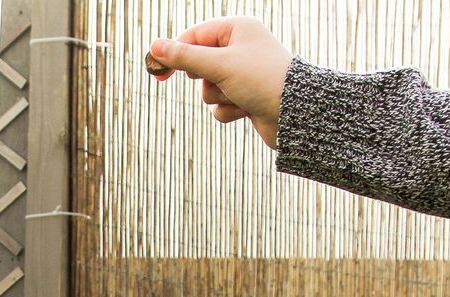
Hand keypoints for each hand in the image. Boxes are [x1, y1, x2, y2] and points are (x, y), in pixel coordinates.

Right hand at [147, 17, 291, 148]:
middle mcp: (241, 49)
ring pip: (208, 88)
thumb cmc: (261, 80)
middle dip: (203, 78)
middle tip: (213, 80)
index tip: (156, 70)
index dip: (174, 52)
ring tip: (238, 96)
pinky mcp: (246, 97)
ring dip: (217, 97)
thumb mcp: (219, 65)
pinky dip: (228, 110)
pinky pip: (220, 105)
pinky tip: (246, 110)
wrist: (295, 114)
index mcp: (237, 29)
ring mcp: (243, 75)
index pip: (195, 35)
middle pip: (200, 63)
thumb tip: (154, 46)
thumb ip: (185, 57)